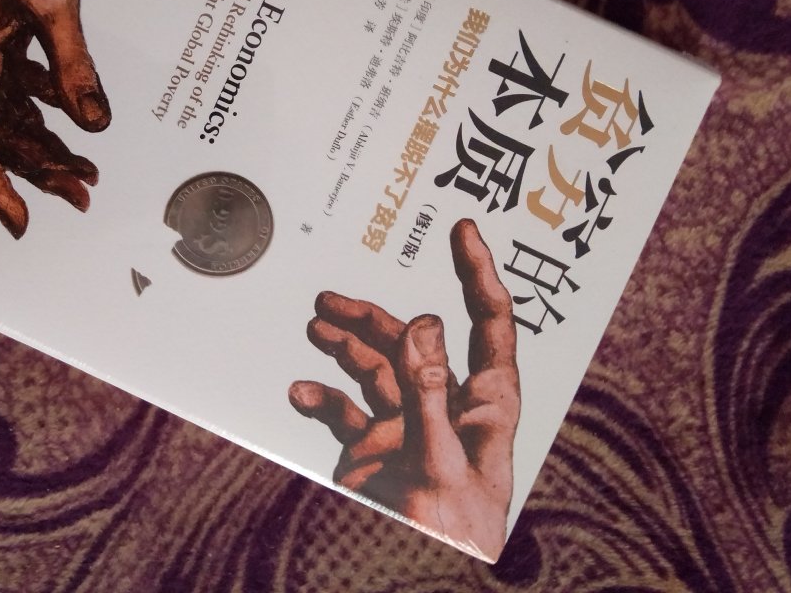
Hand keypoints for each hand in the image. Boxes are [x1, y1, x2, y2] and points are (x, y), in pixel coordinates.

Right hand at [0, 0, 109, 237]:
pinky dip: (51, 106)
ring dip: (48, 143)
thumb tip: (96, 124)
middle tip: (86, 194)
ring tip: (89, 172)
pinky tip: (80, 118)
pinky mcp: (2, 34)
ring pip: (13, 115)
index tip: (22, 225)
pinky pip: (23, 86)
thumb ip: (74, 65)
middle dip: (39, 170)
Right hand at [288, 219, 519, 560]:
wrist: (412, 581)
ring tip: (317, 322)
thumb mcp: (440, 464)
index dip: (478, 275)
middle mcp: (445, 406)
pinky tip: (301, 391)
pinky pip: (343, 411)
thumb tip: (421, 324)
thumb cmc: (451, 536)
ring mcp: (406, 426)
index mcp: (485, 404)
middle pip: (412, 340)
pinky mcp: (373, 450)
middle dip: (374, 315)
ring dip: (345, 344)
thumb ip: (428, 393)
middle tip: (334, 296)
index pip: (490, 324)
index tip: (464, 232)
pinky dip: (321, 396)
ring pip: (374, 367)